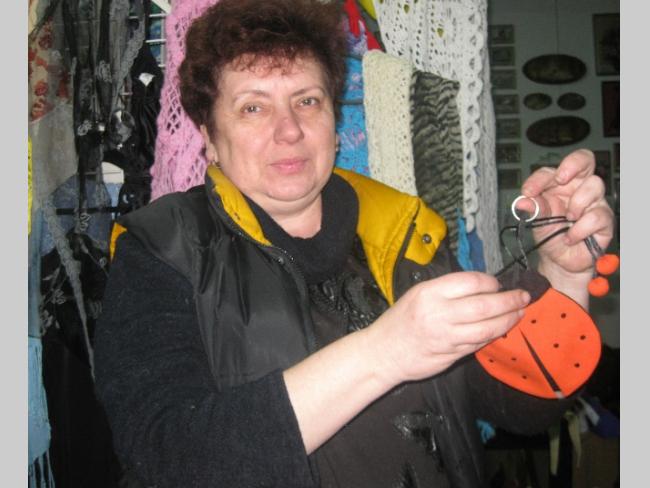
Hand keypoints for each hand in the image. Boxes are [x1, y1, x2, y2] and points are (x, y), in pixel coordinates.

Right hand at [368, 271, 530, 383]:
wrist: (383, 352)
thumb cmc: (400, 320)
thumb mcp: (418, 294)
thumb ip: (447, 290)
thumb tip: (481, 286)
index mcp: (430, 293)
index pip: (471, 282)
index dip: (491, 282)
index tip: (497, 284)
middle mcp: (439, 314)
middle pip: (485, 306)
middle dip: (509, 301)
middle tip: (523, 297)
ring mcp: (447, 337)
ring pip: (487, 328)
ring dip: (508, 320)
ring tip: (520, 313)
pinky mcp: (451, 355)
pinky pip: (479, 344)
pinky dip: (493, 335)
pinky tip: (501, 329)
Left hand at [516, 149, 614, 275]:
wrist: (559, 260)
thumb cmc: (550, 234)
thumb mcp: (537, 220)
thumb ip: (533, 208)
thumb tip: (522, 201)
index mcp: (560, 185)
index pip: (552, 170)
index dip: (540, 178)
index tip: (528, 192)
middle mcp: (579, 188)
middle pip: (585, 159)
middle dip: (573, 164)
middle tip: (560, 179)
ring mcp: (594, 202)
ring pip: (594, 185)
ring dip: (576, 203)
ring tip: (567, 219)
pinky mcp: (604, 219)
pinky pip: (596, 215)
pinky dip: (580, 229)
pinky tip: (571, 237)